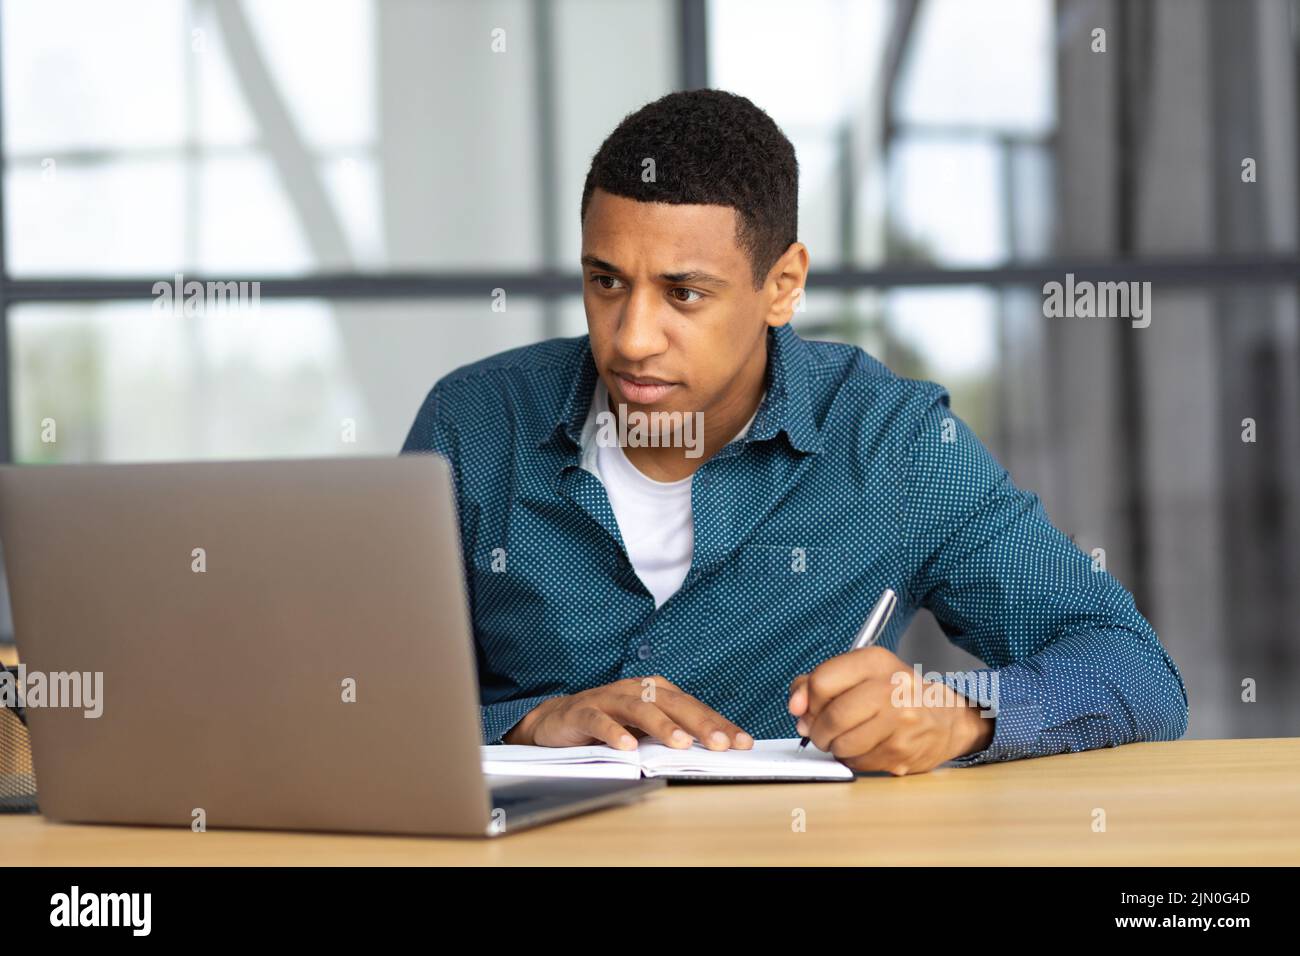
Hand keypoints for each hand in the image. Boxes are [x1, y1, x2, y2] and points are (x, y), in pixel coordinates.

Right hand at [504, 676, 754, 750]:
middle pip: (673, 703)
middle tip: (720, 743)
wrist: (557, 720)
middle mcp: (635, 690)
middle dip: (699, 723)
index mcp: (655, 692)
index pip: (694, 707)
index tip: (742, 742)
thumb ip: (672, 735)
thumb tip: (714, 752)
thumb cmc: (609, 724)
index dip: (718, 724)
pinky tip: (628, 747)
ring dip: (661, 725)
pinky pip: (600, 720)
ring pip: (639, 708)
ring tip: (680, 744)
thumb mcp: (645, 729)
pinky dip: (614, 733)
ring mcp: (608, 698)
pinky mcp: (582, 712)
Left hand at [787, 647, 993, 775]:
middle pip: (831, 717)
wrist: (945, 718)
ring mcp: (900, 721)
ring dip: (834, 747)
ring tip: (845, 738)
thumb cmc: (895, 694)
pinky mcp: (902, 751)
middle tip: (822, 732)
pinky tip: (865, 747)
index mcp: (875, 662)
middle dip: (818, 730)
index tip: (804, 708)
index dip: (806, 700)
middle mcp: (890, 688)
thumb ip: (819, 683)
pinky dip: (853, 759)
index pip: (822, 681)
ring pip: (843, 744)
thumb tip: (795, 706)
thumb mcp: (860, 674)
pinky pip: (859, 762)